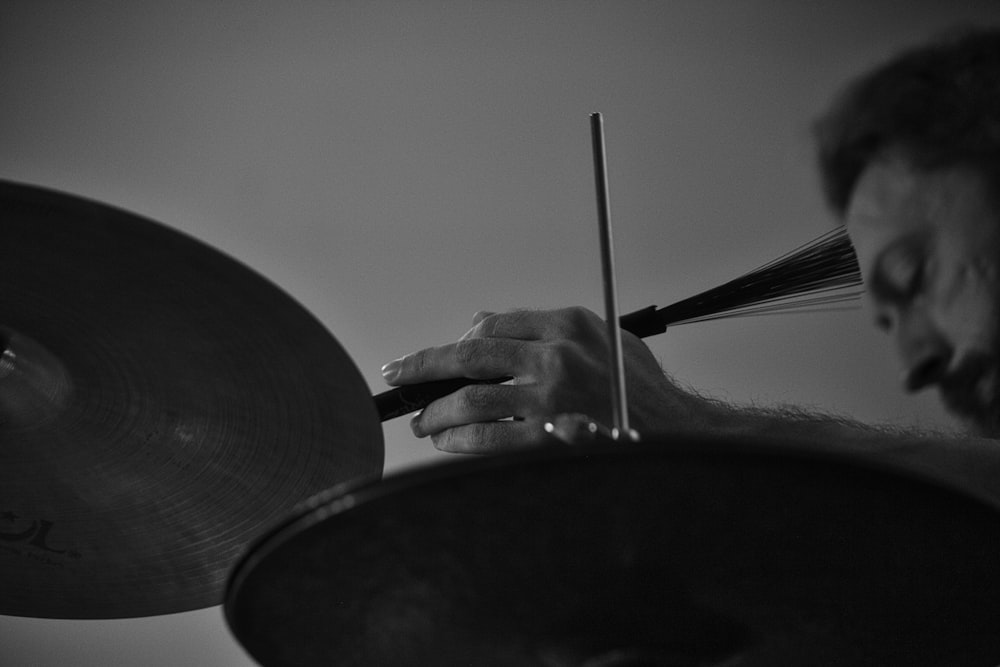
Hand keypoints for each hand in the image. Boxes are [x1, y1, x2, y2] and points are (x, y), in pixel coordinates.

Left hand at [380, 307, 698, 452]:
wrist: (680, 436)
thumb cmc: (642, 393)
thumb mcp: (607, 340)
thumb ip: (551, 328)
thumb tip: (485, 324)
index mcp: (568, 325)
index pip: (493, 324)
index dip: (456, 341)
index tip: (437, 355)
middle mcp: (557, 355)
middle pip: (470, 354)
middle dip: (424, 365)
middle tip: (399, 373)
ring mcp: (551, 398)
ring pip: (470, 398)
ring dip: (436, 411)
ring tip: (422, 420)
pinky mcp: (549, 439)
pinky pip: (486, 437)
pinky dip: (458, 440)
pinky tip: (447, 442)